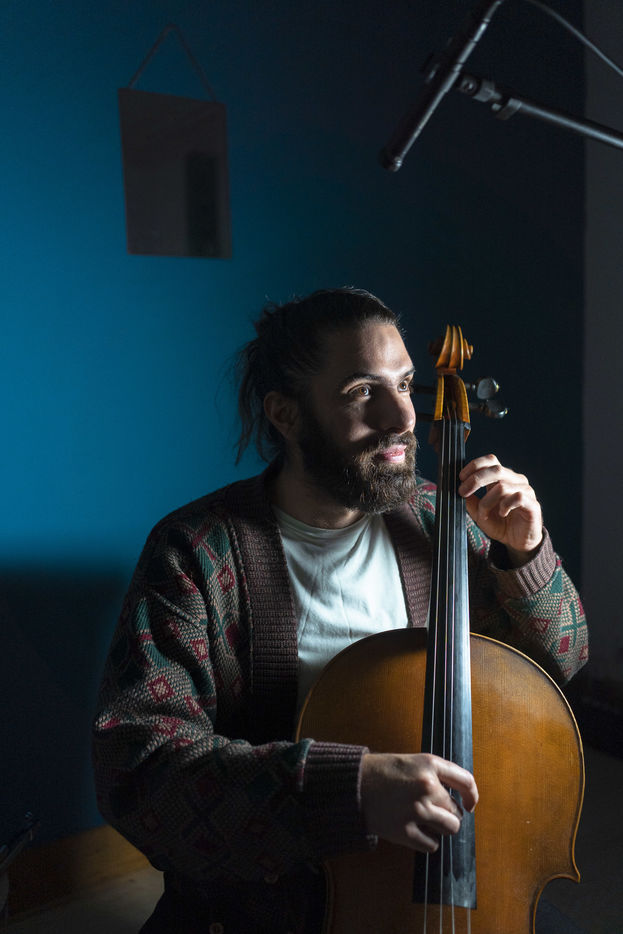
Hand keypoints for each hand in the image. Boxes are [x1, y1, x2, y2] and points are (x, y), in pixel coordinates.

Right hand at [360, 752, 477, 851]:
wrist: (352, 784)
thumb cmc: (381, 772)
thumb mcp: (411, 762)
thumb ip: (434, 775)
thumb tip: (459, 798)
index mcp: (429, 764)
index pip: (466, 781)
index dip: (472, 796)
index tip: (469, 804)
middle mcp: (426, 786)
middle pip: (456, 810)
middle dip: (447, 813)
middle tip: (431, 811)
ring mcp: (416, 810)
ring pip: (450, 828)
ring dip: (441, 828)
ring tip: (425, 822)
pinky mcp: (405, 831)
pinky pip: (432, 845)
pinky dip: (427, 841)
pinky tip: (415, 831)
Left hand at [458, 454, 542, 563]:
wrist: (518, 542)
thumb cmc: (501, 525)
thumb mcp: (480, 514)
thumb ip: (471, 502)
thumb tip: (461, 490)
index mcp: (502, 478)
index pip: (491, 461)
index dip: (475, 465)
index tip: (461, 478)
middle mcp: (515, 481)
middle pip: (496, 469)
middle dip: (476, 479)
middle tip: (463, 492)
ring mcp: (526, 491)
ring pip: (502, 486)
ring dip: (487, 501)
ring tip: (483, 514)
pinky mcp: (533, 504)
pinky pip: (517, 497)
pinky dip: (505, 505)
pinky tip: (502, 513)